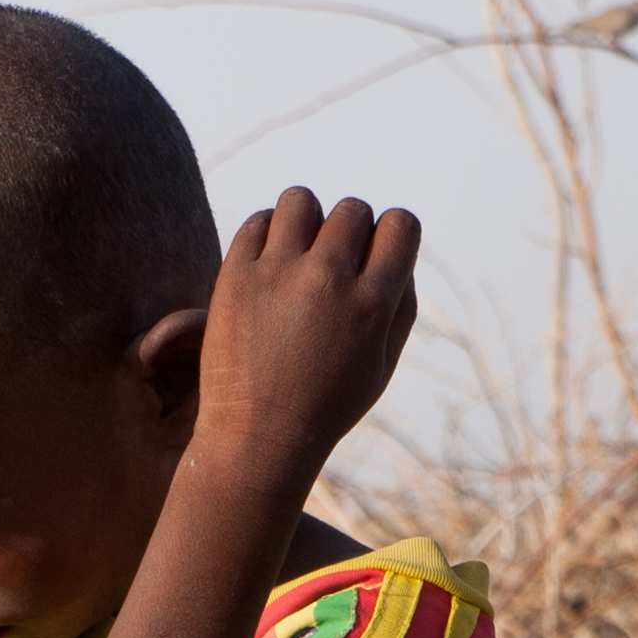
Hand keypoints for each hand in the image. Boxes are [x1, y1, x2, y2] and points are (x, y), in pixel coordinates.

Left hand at [192, 187, 418, 486]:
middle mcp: (328, 280)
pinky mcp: (235, 276)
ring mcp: (278, 274)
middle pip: (352, 210)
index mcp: (373, 302)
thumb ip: (400, 304)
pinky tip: (268, 262)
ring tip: (298, 251)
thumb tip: (395, 252)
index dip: (392, 235)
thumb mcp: (383, 362)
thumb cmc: (327, 403)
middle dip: (348, 230)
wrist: (258, 438)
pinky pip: (257, 221)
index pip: (401, 224)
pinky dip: (266, 233)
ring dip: (305, 219)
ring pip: (301, 200)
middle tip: (332, 264)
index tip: (375, 256)